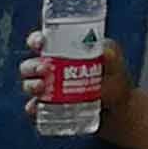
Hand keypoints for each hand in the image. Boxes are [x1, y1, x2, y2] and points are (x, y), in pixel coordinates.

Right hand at [16, 35, 134, 115]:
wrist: (118, 106)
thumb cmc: (114, 77)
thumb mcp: (115, 61)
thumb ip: (110, 54)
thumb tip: (105, 52)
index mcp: (62, 51)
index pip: (42, 42)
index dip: (36, 40)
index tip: (40, 43)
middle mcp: (50, 69)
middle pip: (30, 65)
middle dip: (32, 67)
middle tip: (43, 69)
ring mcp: (48, 89)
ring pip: (29, 85)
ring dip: (31, 85)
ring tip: (42, 88)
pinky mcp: (49, 108)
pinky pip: (34, 107)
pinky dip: (33, 107)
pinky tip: (36, 108)